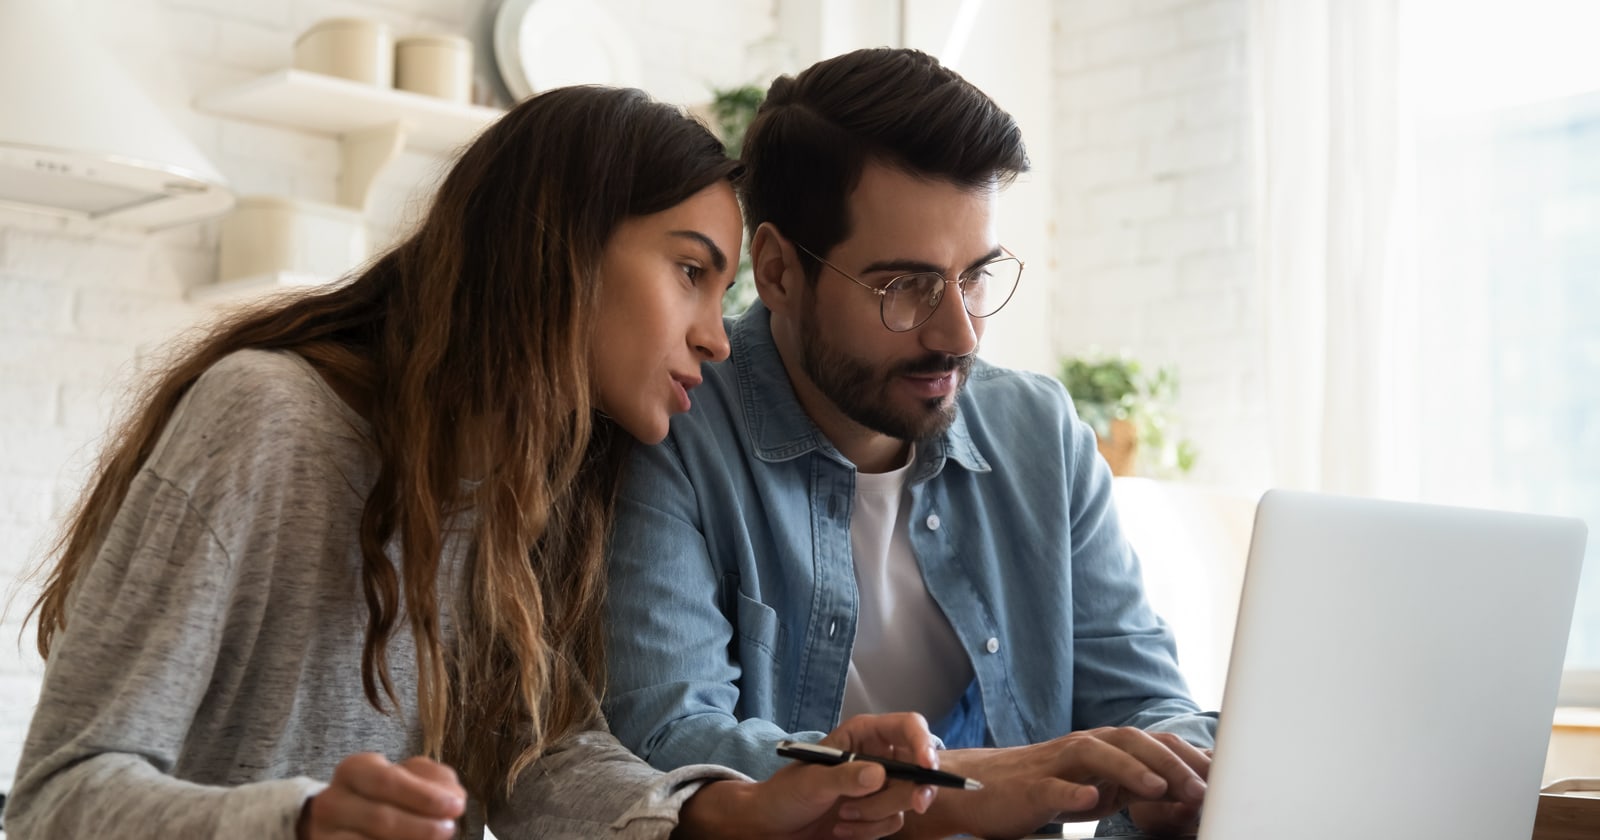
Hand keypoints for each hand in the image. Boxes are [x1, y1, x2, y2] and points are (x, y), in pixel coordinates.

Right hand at [297, 753, 466, 839]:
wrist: (343, 821)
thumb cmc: (386, 795)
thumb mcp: (409, 777)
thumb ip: (434, 780)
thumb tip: (452, 799)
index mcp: (355, 770)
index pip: (387, 781)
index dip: (424, 796)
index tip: (456, 806)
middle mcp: (333, 801)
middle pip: (380, 818)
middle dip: (422, 827)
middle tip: (449, 830)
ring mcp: (327, 833)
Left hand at [675, 713, 939, 839]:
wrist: (772, 825)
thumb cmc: (786, 793)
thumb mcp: (812, 782)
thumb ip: (845, 777)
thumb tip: (880, 774)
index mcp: (864, 735)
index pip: (908, 727)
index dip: (923, 742)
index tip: (927, 767)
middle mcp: (877, 756)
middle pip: (918, 767)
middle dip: (910, 790)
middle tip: (914, 805)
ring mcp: (880, 786)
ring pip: (906, 799)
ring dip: (876, 814)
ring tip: (841, 816)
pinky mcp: (878, 812)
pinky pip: (893, 821)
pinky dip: (870, 830)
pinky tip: (842, 828)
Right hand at [896, 727, 1209, 839]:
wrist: (977, 790)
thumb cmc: (1040, 790)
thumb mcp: (1094, 789)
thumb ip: (1131, 787)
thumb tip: (1181, 796)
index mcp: (1102, 747)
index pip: (1153, 744)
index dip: (1189, 758)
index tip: (1224, 780)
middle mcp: (1082, 747)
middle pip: (1132, 741)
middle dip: (1171, 763)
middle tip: (1203, 789)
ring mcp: (1055, 765)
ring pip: (1097, 754)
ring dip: (1132, 770)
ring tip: (1162, 790)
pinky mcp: (1030, 788)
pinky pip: (1053, 786)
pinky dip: (1074, 792)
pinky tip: (1093, 802)